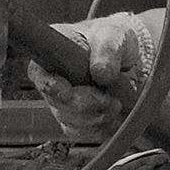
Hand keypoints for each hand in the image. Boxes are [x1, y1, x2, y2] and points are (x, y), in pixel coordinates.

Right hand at [27, 12, 149, 141]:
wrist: (130, 57)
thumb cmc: (114, 40)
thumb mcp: (115, 35)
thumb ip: (108, 50)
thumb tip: (101, 73)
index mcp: (51, 53)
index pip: (39, 74)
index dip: (52, 86)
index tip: (69, 91)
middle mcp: (51, 79)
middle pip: (58, 104)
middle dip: (86, 105)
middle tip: (110, 98)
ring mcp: (62, 103)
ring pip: (71, 122)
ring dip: (97, 117)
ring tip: (117, 102)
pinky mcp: (77, 121)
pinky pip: (84, 133)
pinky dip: (103, 127)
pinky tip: (115, 114)